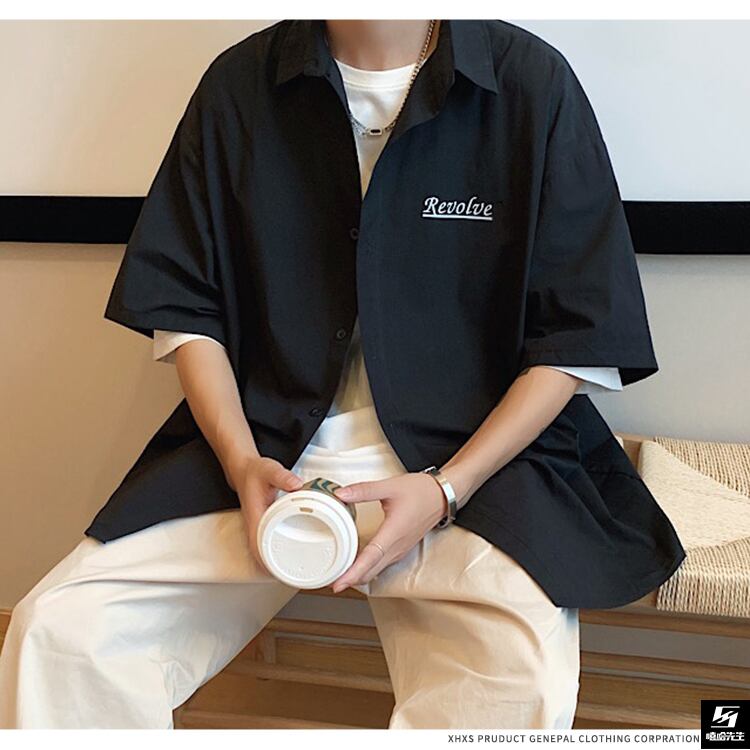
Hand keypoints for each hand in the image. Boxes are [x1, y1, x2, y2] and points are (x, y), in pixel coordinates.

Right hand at [229, 456, 303, 571]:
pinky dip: (273, 554)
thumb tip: (297, 486)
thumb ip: (284, 477)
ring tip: (291, 574)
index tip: (281, 574)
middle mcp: (254, 526)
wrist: (243, 470)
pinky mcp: (260, 525)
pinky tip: (285, 557)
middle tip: (293, 579)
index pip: (258, 548)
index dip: (268, 564)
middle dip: (274, 571)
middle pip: (260, 557)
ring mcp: (256, 527)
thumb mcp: (270, 470)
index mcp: (255, 517)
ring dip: (273, 565)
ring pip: (261, 553)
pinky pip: (265, 545)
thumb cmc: (254, 472)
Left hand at [330, 472, 446, 592]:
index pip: (370, 558)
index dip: (352, 573)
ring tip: (339, 574)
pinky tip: (357, 563)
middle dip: (350, 580)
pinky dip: (368, 569)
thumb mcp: (390, 487)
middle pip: (371, 571)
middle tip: (330, 581)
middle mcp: (397, 547)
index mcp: (393, 533)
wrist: (443, 495)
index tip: (338, 583)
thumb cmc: (421, 492)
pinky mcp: (401, 549)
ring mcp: (400, 550)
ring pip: (376, 570)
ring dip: (359, 575)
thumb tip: (341, 493)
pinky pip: (382, 565)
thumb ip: (363, 490)